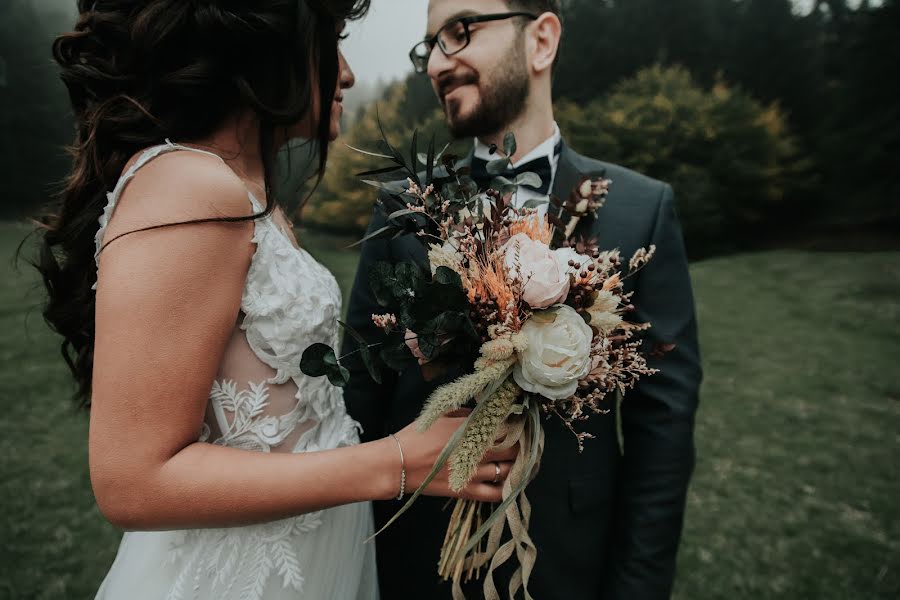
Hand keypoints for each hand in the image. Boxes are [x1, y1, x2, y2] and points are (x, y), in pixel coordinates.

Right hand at [391, 412, 518, 502]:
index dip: (518, 424)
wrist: (396, 465)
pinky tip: (512, 481)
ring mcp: (473, 473)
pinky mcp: (466, 491)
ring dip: (519, 465)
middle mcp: (476, 450)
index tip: (522, 422)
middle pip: (512, 448)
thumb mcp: (440, 414)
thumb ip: (465, 412)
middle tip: (527, 441)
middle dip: (523, 444)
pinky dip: (507, 488)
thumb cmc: (415, 436)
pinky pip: (495, 493)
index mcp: (470, 428)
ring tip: (524, 461)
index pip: (506, 425)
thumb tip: (483, 412)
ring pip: (509, 470)